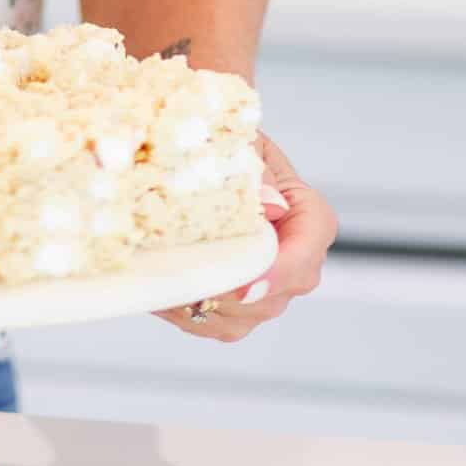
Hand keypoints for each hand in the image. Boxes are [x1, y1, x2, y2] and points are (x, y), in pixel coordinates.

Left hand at [153, 128, 338, 340]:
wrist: (205, 160)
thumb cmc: (226, 144)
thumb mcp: (242, 141)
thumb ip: (255, 168)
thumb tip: (270, 203)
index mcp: (309, 218)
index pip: (306, 252)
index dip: (278, 273)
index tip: (246, 285)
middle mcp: (296, 262)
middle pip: (272, 295)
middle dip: (227, 292)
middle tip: (183, 281)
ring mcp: (268, 292)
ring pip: (241, 317)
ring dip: (200, 301)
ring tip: (160, 279)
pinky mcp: (238, 310)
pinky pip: (214, 324)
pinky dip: (184, 310)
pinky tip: (156, 287)